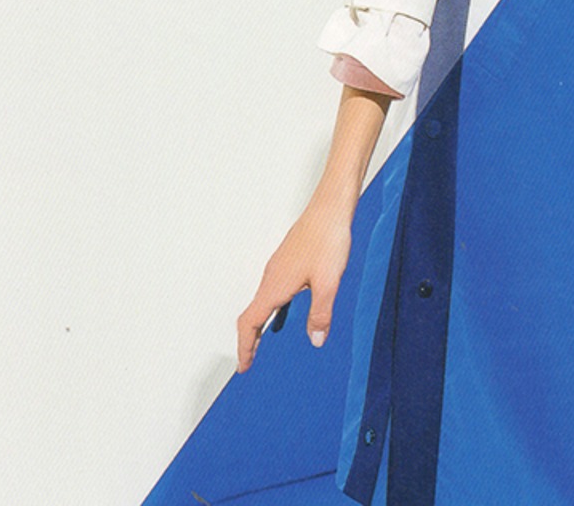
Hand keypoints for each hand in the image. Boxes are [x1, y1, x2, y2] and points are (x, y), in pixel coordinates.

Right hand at [235, 202, 352, 372]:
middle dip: (250, 339)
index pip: (249, 323)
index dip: (245, 347)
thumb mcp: (328, 283)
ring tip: (266, 339)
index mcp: (275, 286)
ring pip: (263, 300)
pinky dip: (276, 306)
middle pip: (251, 313)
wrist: (331, 207)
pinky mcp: (289, 259)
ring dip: (261, 322)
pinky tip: (290, 309)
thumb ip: (320, 314)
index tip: (243, 366)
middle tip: (250, 360)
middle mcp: (271, 276)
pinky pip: (275, 289)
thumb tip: (315, 340)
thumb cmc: (328, 240)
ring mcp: (279, 266)